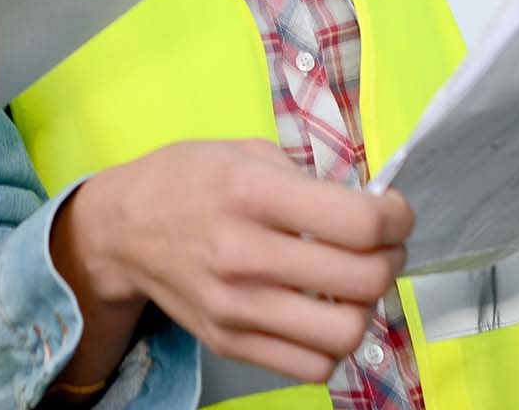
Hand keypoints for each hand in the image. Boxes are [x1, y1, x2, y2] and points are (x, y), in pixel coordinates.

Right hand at [57, 140, 410, 384]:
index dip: (397, 219)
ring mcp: (236, 307)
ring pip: (344, 334)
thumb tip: (370, 212)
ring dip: (365, 308)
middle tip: (381, 247)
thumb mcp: (247, 152)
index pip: (359, 223)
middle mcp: (245, 254)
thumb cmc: (188, 179)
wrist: (121, 230)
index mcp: (252, 193)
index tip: (395, 214)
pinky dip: (331, 345)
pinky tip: (321, 314)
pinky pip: (311, 367)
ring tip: (352, 284)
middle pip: (362, 280)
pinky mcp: (229, 342)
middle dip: (390, 260)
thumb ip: (308, 181)